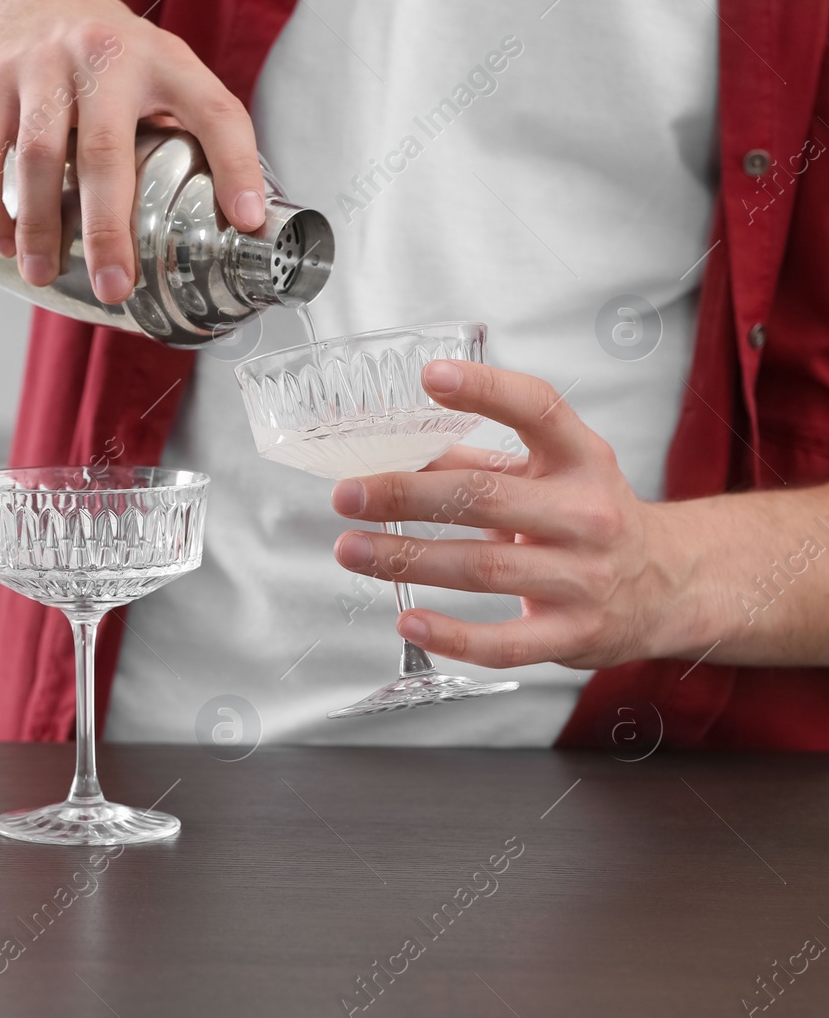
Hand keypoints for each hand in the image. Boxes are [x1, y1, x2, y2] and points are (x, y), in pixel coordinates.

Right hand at [0, 0, 265, 302]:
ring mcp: (41, 66)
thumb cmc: (104, 55)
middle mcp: (103, 58)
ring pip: (36, 157)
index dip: (236, 166)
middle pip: (104, 152)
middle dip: (108, 230)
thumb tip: (229, 218)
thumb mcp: (157, 69)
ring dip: (39, 227)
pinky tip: (6, 243)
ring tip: (43, 275)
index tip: (246, 222)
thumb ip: (184, 126)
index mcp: (162, 60)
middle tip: (115, 286)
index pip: (214, 110)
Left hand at [326, 359, 698, 669]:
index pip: (540, 410)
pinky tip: (408, 619)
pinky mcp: (573, 633)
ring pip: (482, 567)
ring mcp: (584, 577)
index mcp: (581, 460)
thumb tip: (394, 451)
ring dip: (406, 559)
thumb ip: (478, 463)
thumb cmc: (589, 519)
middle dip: (407, 494)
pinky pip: (505, 642)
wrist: (670, 585)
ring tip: (351, 550)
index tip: (431, 376)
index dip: (487, 391)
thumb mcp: (551, 476)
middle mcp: (586, 514)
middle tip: (347, 494)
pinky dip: (452, 635)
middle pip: (487, 498)